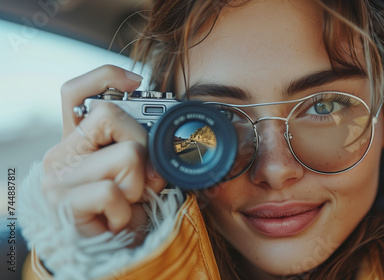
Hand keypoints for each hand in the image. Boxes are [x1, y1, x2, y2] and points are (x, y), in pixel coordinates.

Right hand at [41, 65, 165, 237]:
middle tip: (142, 179)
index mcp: (77, 142)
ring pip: (126, 155)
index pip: (74, 93)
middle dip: (143, 146)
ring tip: (126, 205)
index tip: (136, 81)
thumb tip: (165, 141)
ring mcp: (59, 177)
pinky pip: (114, 192)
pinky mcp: (62, 201)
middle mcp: (62, 153)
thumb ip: (142, 152)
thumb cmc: (122, 211)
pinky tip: (116, 221)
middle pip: (111, 115)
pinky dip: (127, 211)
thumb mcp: (135, 176)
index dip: (104, 76)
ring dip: (139, 187)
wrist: (104, 254)